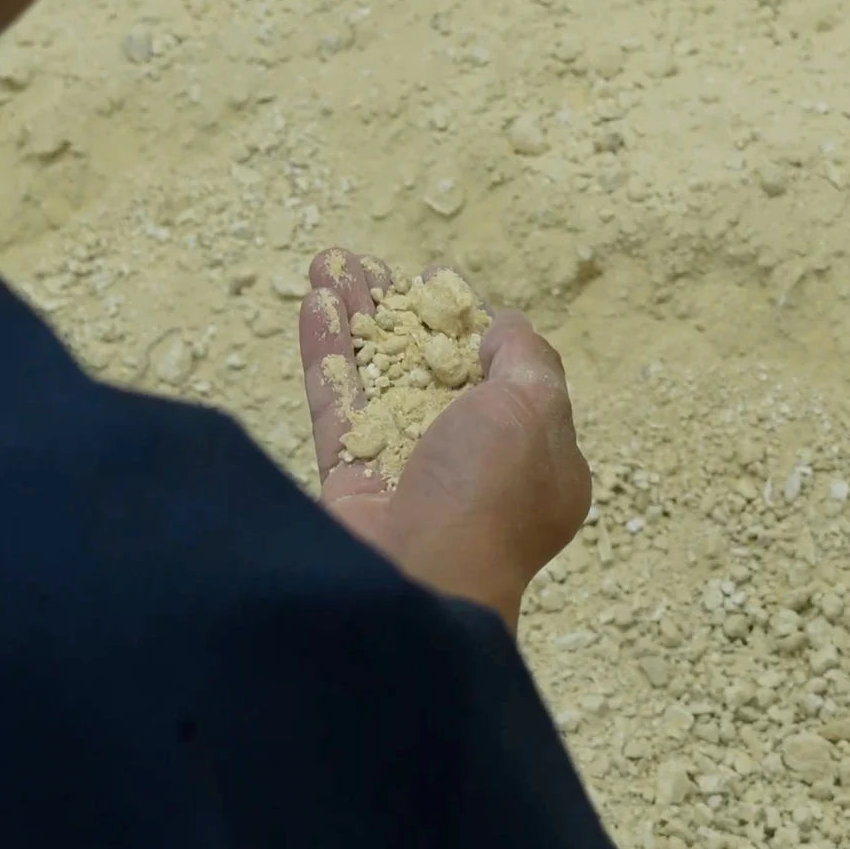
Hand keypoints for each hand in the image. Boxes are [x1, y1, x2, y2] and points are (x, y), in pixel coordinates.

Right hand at [298, 249, 591, 631]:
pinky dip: (327, 356)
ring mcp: (408, 474)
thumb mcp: (534, 410)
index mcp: (532, 454)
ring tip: (328, 263)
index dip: (467, 320)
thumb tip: (501, 326)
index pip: (500, 372)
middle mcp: (472, 463)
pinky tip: (314, 303)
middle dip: (398, 311)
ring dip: (354, 319)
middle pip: (429, 367)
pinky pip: (339, 408)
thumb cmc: (489, 495)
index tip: (436, 278)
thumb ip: (527, 359)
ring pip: (378, 380)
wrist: (417, 585)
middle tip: (366, 265)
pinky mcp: (352, 484)